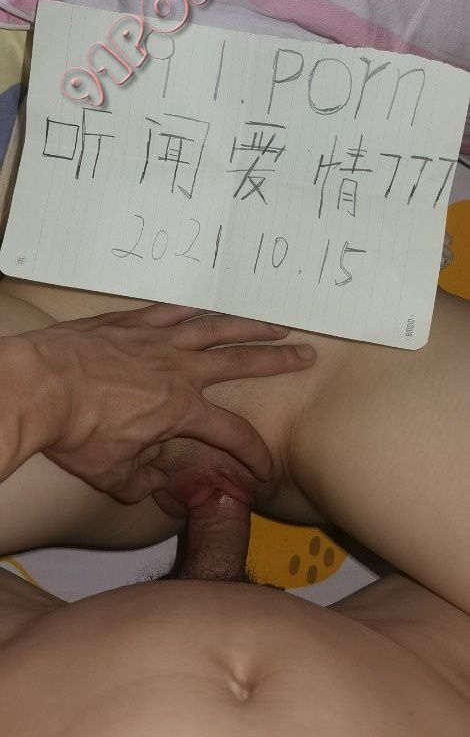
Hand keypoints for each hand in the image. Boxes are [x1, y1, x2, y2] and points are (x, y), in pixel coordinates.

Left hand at [15, 302, 314, 501]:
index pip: (232, 434)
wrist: (39, 386)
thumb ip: (143, 483)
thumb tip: (158, 488)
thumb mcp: (112, 475)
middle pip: (240, 361)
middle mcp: (178, 369)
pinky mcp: (130, 323)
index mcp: (181, 410)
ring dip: (245, 325)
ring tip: (272, 322)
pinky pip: (169, 311)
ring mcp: (155, 340)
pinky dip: (190, 309)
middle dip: (277, 360)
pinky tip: (204, 305)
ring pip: (212, 327)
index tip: (265, 470)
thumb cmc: (74, 432)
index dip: (254, 455)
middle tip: (305, 353)